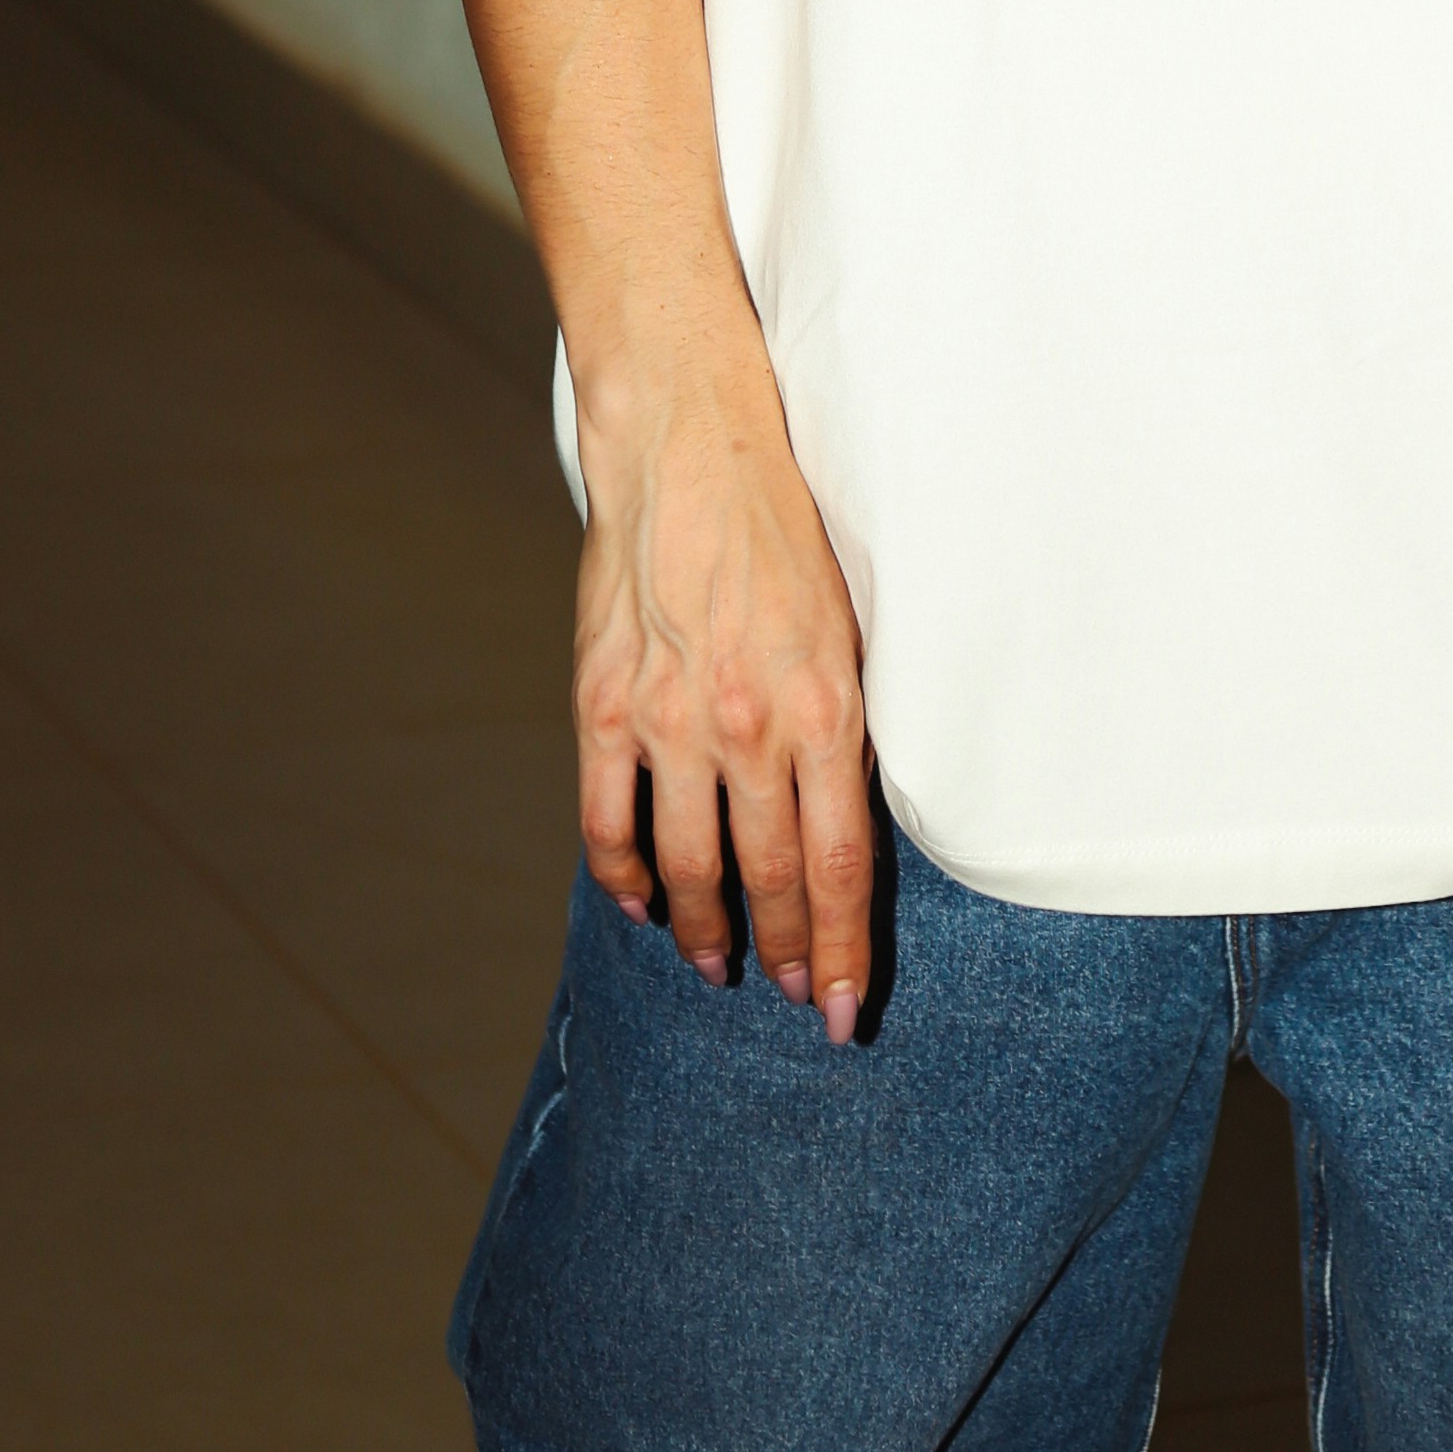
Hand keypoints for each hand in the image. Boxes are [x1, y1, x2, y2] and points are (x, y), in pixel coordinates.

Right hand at [572, 353, 873, 1030]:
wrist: (691, 446)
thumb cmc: (784, 530)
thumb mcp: (848, 623)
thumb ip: (842, 722)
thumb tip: (847, 816)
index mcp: (822, 703)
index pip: (836, 862)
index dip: (843, 945)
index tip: (847, 1005)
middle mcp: (747, 723)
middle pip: (770, 878)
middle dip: (789, 955)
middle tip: (802, 1002)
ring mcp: (667, 718)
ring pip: (690, 866)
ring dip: (708, 931)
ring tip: (722, 967)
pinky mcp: (604, 704)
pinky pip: (609, 820)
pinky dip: (625, 875)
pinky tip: (644, 904)